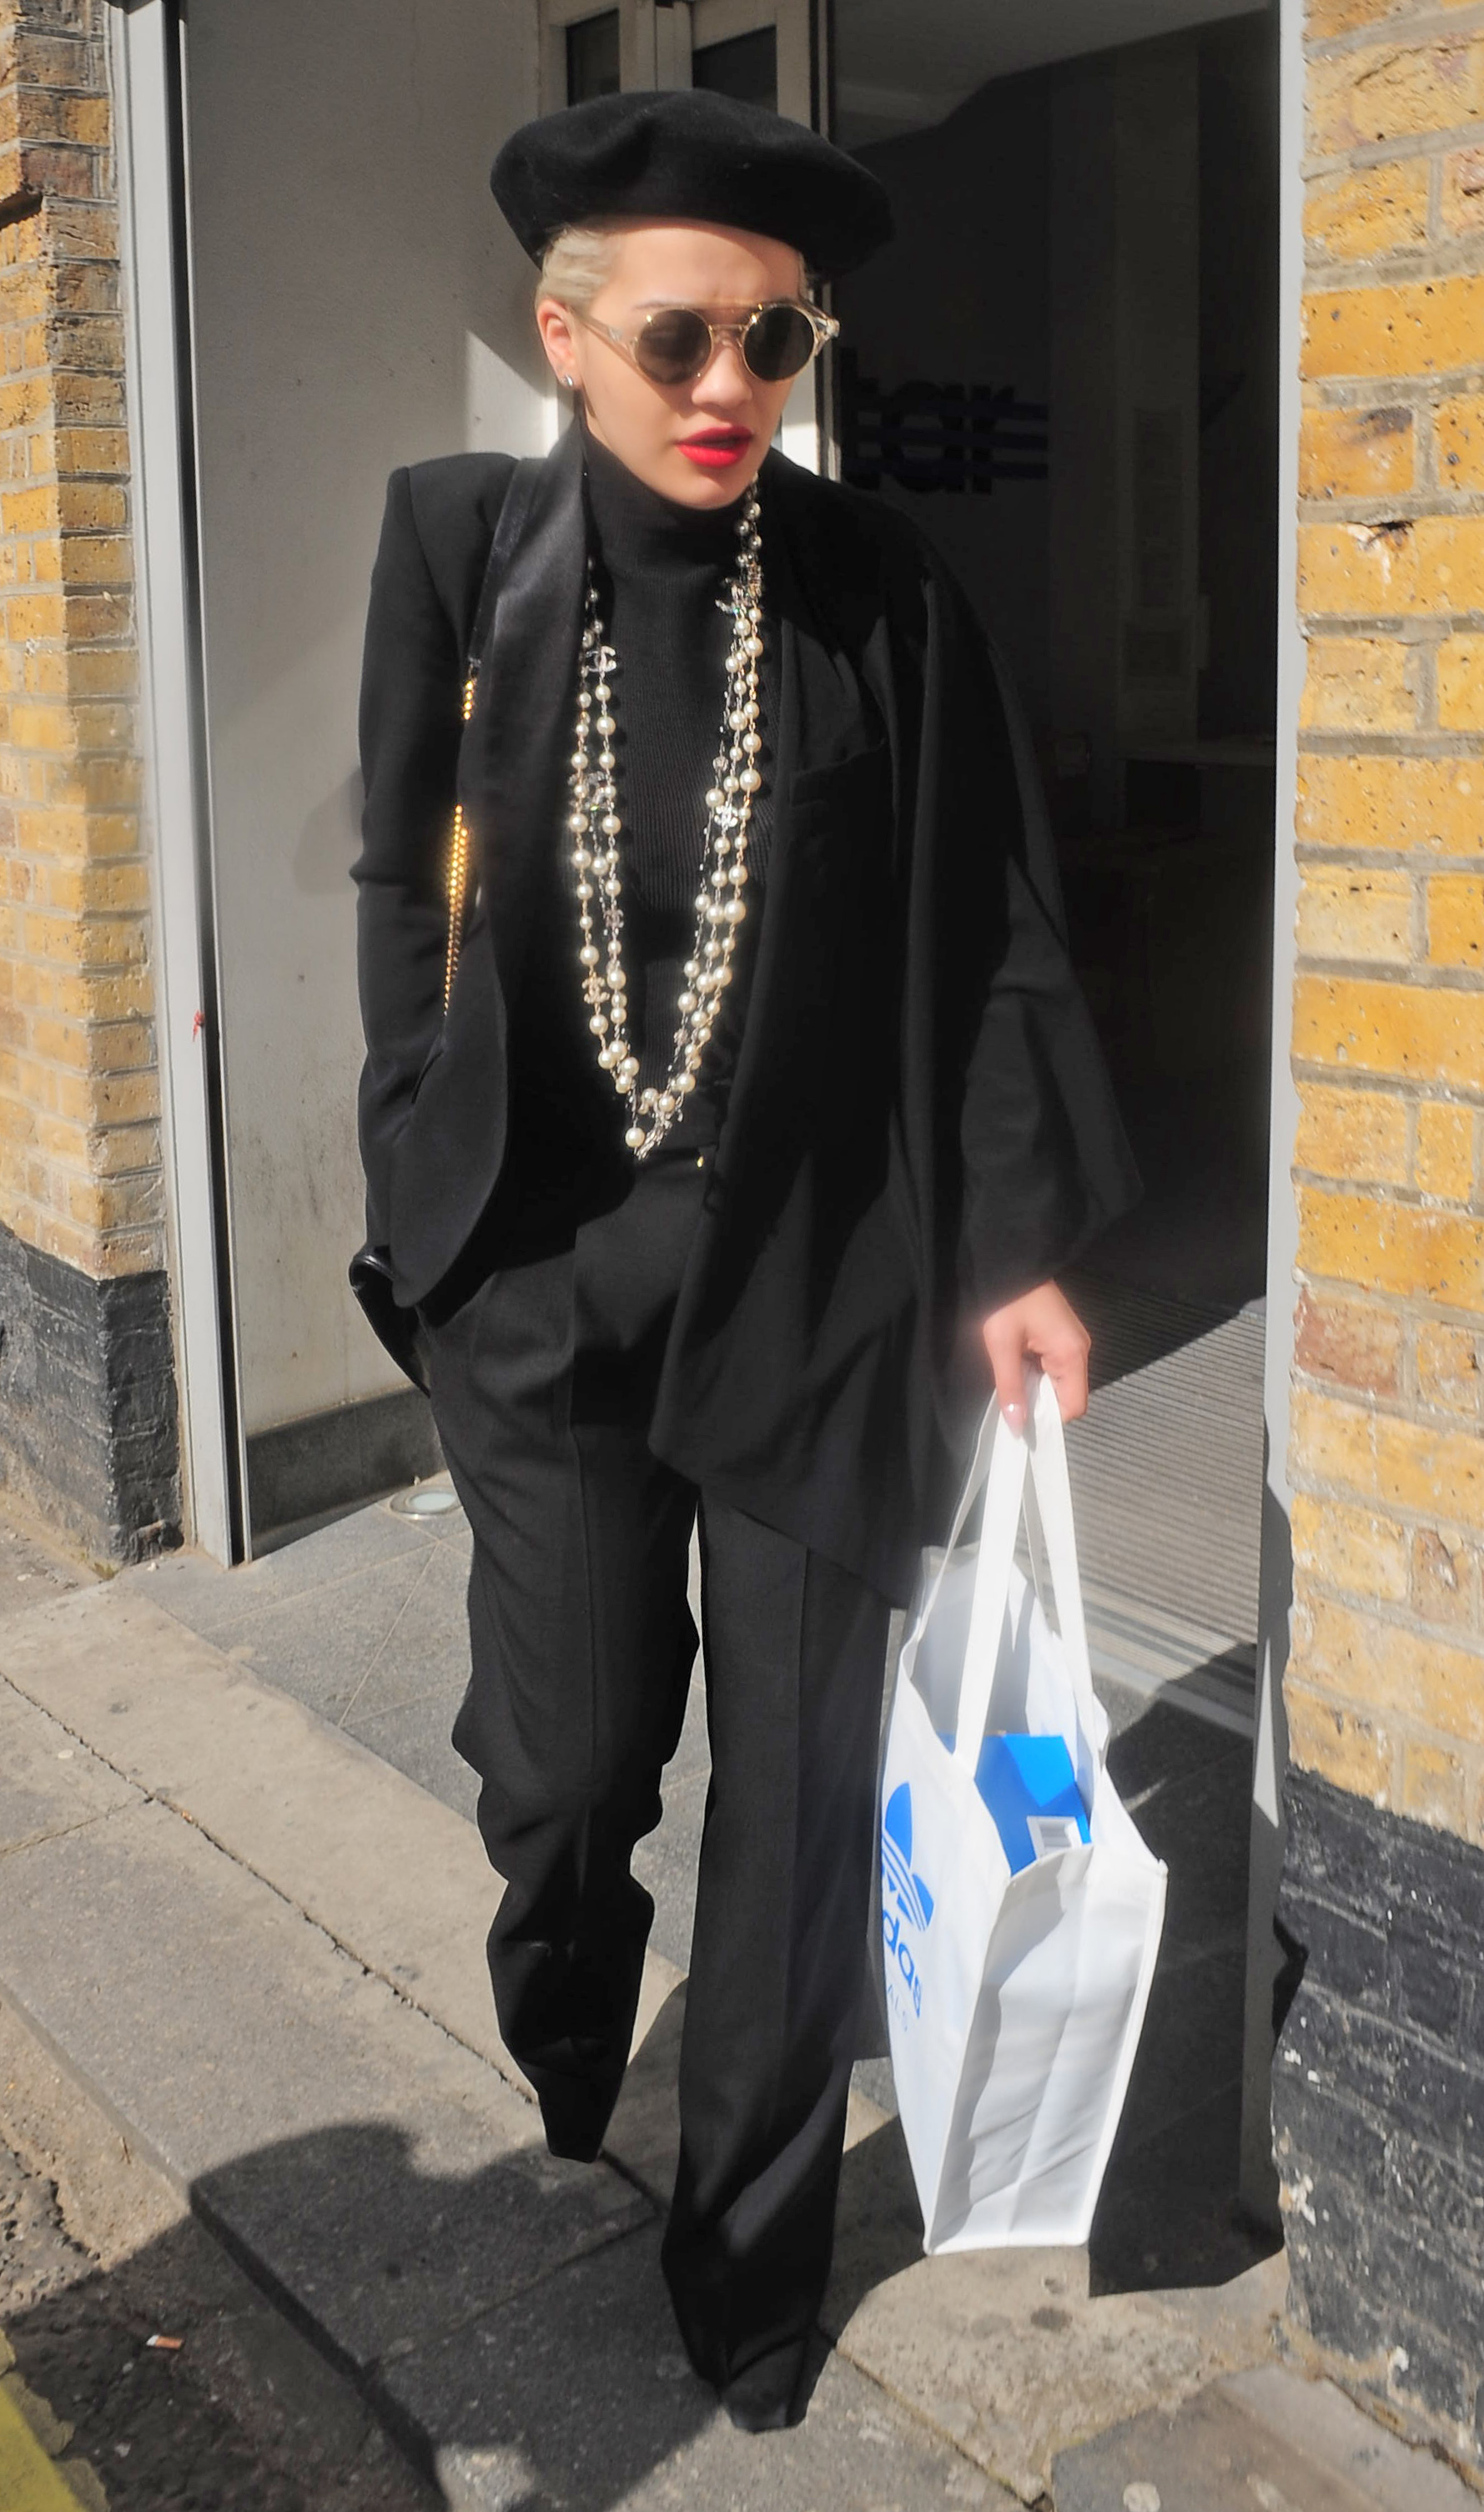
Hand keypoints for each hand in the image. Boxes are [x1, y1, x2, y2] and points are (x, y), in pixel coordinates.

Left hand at [981, 1281, 1091, 1435]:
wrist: (1010, 1262)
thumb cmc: (1006, 1301)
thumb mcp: (1002, 1346)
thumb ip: (1010, 1388)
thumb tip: (1017, 1427)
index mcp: (1071, 1354)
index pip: (1073, 1406)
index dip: (1049, 1418)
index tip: (1023, 1417)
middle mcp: (1080, 1350)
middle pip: (1068, 1396)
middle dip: (1041, 1403)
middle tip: (1012, 1398)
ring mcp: (1074, 1343)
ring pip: (1060, 1383)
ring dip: (1037, 1388)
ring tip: (1012, 1380)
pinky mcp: (1064, 1337)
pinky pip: (1056, 1367)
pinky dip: (1038, 1374)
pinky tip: (1018, 1366)